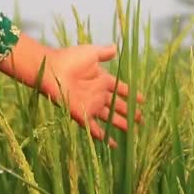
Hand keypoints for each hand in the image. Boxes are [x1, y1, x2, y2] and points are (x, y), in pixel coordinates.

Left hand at [0, 34, 142, 147]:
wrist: (52, 71)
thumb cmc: (70, 59)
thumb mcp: (91, 53)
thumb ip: (104, 53)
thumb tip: (116, 49)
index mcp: (102, 80)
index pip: (121, 89)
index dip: (131, 94)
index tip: (142, 100)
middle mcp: (98, 94)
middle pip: (118, 106)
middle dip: (129, 113)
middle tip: (140, 120)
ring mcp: (91, 105)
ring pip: (110, 118)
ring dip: (121, 124)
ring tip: (132, 132)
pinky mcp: (83, 115)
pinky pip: (95, 129)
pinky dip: (105, 137)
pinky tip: (113, 145)